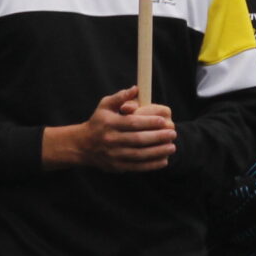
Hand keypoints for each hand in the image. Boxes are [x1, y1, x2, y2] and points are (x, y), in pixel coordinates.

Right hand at [46, 87, 176, 172]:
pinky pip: (137, 167)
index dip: (149, 122)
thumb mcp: (105, 105)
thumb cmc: (98, 122)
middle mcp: (110, 140)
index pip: (132, 123)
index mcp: (109, 123)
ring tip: (172, 147)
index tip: (164, 120)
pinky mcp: (116, 167)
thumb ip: (121, 97)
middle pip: (138, 139)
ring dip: (158, 151)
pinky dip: (151, 165)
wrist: (83, 145)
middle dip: (157, 137)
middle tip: (173, 133)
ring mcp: (113, 155)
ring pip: (139, 155)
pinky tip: (164, 160)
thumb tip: (136, 89)